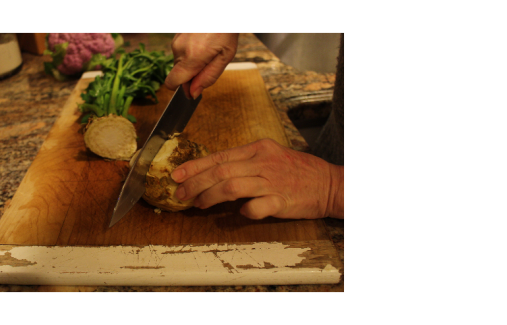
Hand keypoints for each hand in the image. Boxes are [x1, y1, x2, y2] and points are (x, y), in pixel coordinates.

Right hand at [164, 32, 238, 98]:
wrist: (218, 8)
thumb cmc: (225, 30)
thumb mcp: (225, 56)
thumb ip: (208, 77)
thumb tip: (193, 93)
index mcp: (191, 58)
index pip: (172, 83)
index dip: (182, 89)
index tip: (194, 87)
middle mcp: (178, 49)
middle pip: (178, 73)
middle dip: (192, 73)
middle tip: (210, 62)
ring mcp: (176, 40)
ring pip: (180, 61)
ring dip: (193, 61)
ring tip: (208, 48)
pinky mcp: (176, 35)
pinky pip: (181, 50)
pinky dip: (191, 51)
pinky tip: (203, 42)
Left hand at [171, 138, 344, 219]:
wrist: (329, 183)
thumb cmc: (297, 171)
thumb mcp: (269, 157)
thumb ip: (243, 163)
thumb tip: (212, 174)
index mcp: (258, 149)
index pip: (219, 156)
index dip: (195, 166)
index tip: (177, 174)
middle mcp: (263, 162)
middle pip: (220, 171)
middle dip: (195, 183)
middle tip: (181, 193)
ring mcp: (272, 181)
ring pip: (232, 186)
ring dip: (210, 196)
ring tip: (199, 204)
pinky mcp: (282, 201)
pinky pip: (258, 207)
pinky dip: (245, 211)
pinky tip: (239, 214)